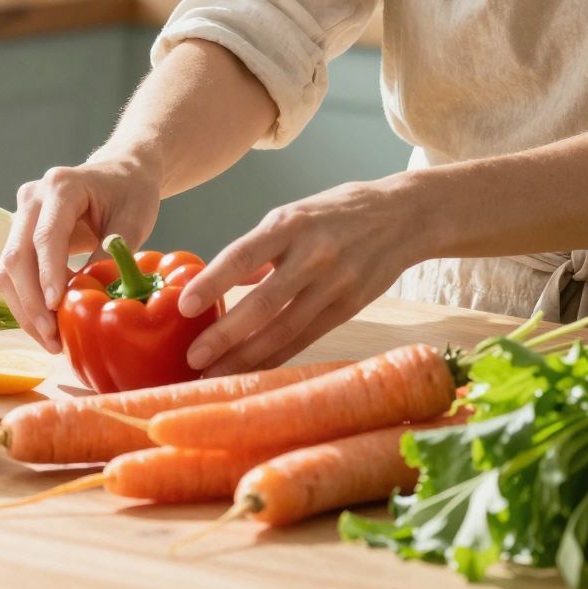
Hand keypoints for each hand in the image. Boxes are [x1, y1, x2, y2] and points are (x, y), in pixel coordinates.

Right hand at [0, 154, 160, 351]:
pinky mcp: (19, 233)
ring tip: (51, 341)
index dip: (48, 274)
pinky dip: (26, 301)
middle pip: (18, 256)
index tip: (56, 307)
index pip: (46, 236)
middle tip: (53, 339)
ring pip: (7, 269)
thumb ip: (113, 251)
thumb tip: (91, 292)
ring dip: (25, 309)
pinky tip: (47, 325)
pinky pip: (13, 273)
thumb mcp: (134, 219)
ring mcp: (21, 214)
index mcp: (62, 185)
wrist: (119, 174)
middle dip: (31, 302)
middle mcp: (32, 197)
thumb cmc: (131, 192)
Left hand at [177, 176, 421, 376]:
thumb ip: (259, 249)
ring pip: (284, 330)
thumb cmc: (337, 212)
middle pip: (263, 304)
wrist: (403, 216)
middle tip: (192, 359)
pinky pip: (305, 339)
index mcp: (291, 224)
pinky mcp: (350, 308)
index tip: (184, 306)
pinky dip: (276, 358)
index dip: (212, 282)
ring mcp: (334, 284)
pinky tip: (253, 373)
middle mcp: (313, 255)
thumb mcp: (295, 214)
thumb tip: (219, 280)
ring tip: (214, 375)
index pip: (242, 255)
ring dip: (246, 358)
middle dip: (225, 336)